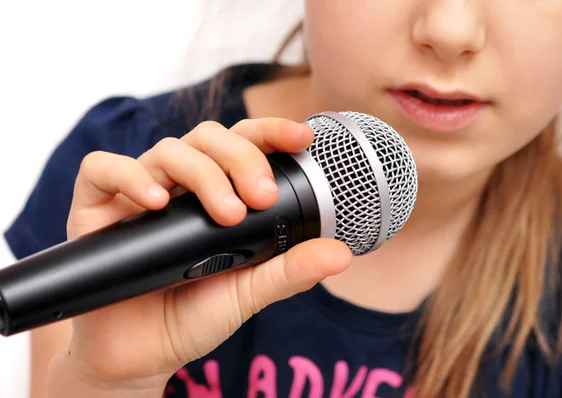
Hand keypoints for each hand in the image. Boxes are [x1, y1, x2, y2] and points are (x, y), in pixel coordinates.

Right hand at [50, 118, 351, 394]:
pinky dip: (129, 176)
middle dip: (240, 158)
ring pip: (167, 150)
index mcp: (216, 193)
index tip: (303, 138)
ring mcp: (137, 193)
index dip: (271, 131)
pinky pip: (101, 169)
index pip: (243, 143)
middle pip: (208, 137)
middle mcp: (178, 185)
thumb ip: (290, 270)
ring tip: (225, 215)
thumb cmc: (194, 315)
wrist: (141, 354)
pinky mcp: (95, 208)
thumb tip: (341, 253)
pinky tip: (156, 202)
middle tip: (261, 198)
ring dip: (202, 174)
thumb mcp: (249, 292)